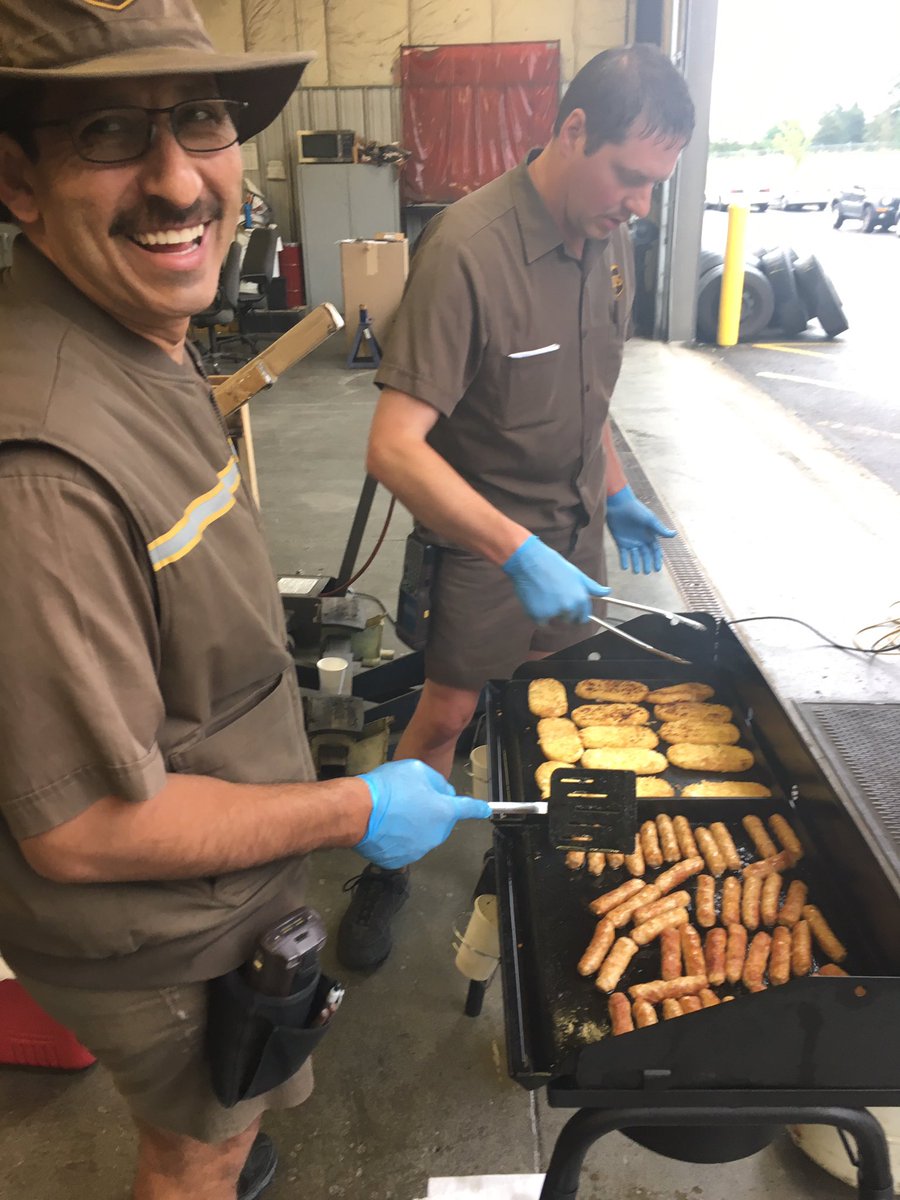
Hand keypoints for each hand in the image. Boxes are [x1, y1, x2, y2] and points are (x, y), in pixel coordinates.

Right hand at [356, 760, 490, 869]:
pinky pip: (405, 847)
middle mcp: (436, 834)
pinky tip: (385, 829)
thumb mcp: (417, 770)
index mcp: (444, 811)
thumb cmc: (389, 787)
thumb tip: (444, 793)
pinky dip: (399, 839)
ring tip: (392, 814)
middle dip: (431, 811)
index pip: (468, 808)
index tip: (486, 811)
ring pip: (423, 834)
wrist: (358, 812)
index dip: (478, 808)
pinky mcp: (400, 861)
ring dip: (415, 826)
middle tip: (409, 799)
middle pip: (441, 820)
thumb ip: (437, 782)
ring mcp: (419, 850)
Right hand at [502, 535, 609, 623]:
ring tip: (544, 594)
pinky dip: (538, 614)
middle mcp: (569, 607)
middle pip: (569, 620)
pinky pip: (541, 622)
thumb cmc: (554, 565)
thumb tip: (608, 592)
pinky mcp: (539, 615)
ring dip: (550, 613)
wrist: (530, 561)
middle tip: (553, 596)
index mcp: (580, 599)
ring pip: (555, 621)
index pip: (583, 617)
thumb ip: (592, 587)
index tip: (570, 607)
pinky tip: (536, 599)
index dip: (577, 613)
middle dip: (563, 612)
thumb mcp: (577, 574)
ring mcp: (554, 612)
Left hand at [605, 486, 675, 574]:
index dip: (657, 559)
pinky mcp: (620, 541)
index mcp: (650, 535)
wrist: (620, 505)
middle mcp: (641, 540)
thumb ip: (660, 529)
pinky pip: (623, 554)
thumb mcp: (650, 520)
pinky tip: (625, 567)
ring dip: (635, 564)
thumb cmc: (637, 510)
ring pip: (634, 556)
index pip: (655, 550)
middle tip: (647, 572)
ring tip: (636, 572)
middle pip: (645, 555)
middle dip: (647, 564)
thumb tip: (674, 534)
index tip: (657, 569)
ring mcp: (630, 541)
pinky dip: (624, 560)